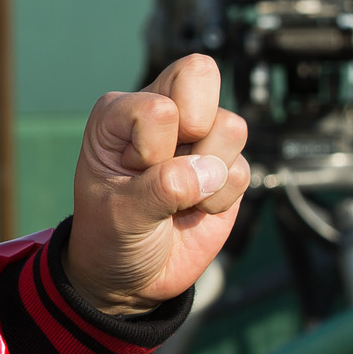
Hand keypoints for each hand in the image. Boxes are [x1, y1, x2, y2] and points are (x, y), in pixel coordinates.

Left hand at [65, 55, 249, 314]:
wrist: (130, 278)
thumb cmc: (109, 235)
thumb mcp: (118, 215)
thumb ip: (160, 189)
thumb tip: (211, 171)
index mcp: (120, 112)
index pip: (158, 101)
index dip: (155, 146)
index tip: (133, 173)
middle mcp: (160, 113)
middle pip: (200, 74)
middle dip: (195, 130)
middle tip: (170, 167)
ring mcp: (196, 138)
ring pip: (231, 126)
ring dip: (207, 175)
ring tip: (177, 198)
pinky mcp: (224, 167)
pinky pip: (243, 170)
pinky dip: (221, 199)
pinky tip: (195, 209)